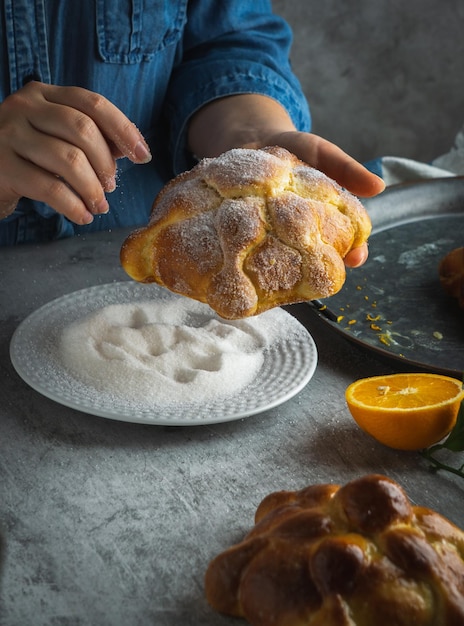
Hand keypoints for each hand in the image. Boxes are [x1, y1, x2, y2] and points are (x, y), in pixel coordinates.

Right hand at [0, 81, 151, 223]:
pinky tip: (83, 216)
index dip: (123, 129)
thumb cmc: (27, 157)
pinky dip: (74, 206)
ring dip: (92, 189)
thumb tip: (132, 147)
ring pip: (68, 160)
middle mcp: (24, 106)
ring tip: (99, 205)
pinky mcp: (2, 166)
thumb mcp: (58, 140)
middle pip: (82, 129)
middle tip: (111, 185)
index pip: (92, 103)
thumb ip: (92, 139)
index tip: (144, 156)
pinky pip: (50, 188)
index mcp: (43, 94)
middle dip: (106, 162)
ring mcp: (9, 134)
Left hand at [188, 94, 384, 267]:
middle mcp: (301, 232)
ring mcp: (274, 235)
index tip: (356, 257)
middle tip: (323, 275)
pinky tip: (251, 260)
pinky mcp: (247, 233)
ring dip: (285, 269)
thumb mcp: (323, 154)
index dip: (354, 251)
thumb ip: (347, 170)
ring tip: (287, 277)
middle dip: (321, 268)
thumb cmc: (294, 148)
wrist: (251, 139)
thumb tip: (380, 187)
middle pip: (316, 257)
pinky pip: (252, 248)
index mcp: (326, 217)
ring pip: (285, 259)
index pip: (347, 240)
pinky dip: (252, 255)